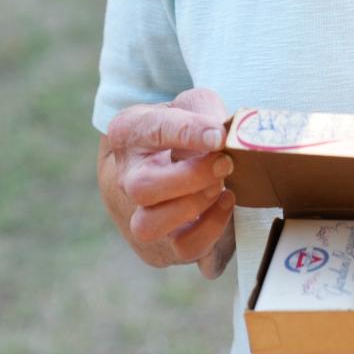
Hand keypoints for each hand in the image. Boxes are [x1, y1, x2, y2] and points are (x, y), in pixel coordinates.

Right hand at [98, 87, 236, 277]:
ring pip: (150, 226)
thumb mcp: (188, 105)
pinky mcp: (160, 246)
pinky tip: (224, 204)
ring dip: (194, 206)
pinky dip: (210, 230)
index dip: (187, 133)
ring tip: (220, 186)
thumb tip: (229, 135)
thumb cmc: (177, 129)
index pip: (151, 130)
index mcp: (128, 133)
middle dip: (191, 177)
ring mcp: (136, 215)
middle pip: (141, 188)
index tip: (218, 135)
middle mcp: (124, 178)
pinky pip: (183, 248)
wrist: (157, 161)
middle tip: (224, 163)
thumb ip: (207, 112)